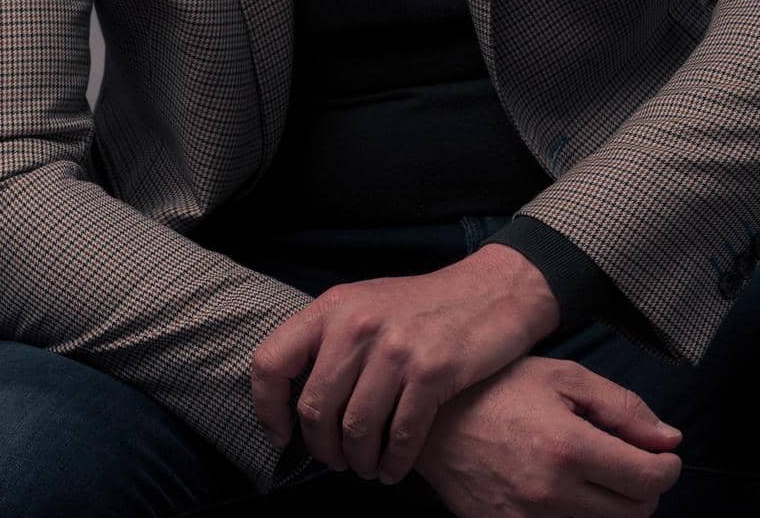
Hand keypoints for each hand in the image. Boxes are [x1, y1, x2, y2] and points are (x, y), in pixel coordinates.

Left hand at [250, 246, 558, 481]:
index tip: (281, 434)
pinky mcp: (432, 371)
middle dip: (322, 448)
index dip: (267, 408)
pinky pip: (399, 437)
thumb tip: (296, 402)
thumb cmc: (424, 306)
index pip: (272, 362)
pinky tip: (394, 467)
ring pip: (355, 430)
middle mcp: (357, 324)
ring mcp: (394, 347)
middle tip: (338, 459)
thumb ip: (331, 341)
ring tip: (367, 465)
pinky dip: (393, 463)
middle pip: (314, 409)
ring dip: (359, 461)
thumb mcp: (367, 304)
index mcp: (333, 307)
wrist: (491, 291)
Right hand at [411, 353, 683, 516]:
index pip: (649, 479)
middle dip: (643, 487)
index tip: (661, 453)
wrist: (433, 418)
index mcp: (568, 448)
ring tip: (595, 473)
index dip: (666, 465)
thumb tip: (670, 440)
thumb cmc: (499, 388)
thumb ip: (622, 407)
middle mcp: (552, 495)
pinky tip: (569, 491)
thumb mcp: (562, 377)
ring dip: (614, 506)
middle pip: (635, 514)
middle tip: (626, 460)